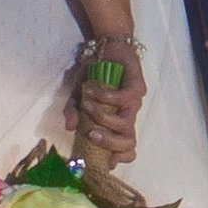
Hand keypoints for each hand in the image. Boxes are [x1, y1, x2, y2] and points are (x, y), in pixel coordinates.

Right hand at [67, 34, 145, 166]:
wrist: (109, 46)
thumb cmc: (95, 74)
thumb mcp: (78, 95)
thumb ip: (73, 111)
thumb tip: (70, 127)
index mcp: (117, 123)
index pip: (127, 148)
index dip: (118, 157)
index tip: (103, 161)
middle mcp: (128, 115)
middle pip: (128, 142)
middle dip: (108, 143)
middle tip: (90, 135)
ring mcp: (134, 102)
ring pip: (126, 124)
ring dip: (103, 117)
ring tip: (87, 105)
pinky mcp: (137, 86)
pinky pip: (123, 98)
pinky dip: (105, 97)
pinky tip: (92, 90)